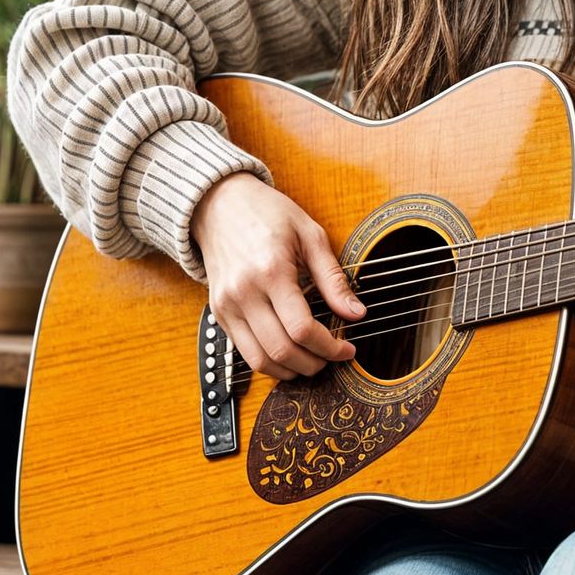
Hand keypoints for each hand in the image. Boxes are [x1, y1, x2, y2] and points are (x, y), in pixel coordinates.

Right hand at [191, 171, 364, 382]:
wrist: (219, 204)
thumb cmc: (267, 214)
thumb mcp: (310, 236)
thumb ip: (333, 279)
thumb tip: (357, 313)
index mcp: (270, 272)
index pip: (302, 329)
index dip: (330, 347)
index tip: (347, 349)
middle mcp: (244, 293)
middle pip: (281, 350)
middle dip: (314, 364)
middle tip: (332, 358)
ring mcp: (226, 305)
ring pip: (259, 360)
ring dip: (290, 370)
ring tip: (312, 361)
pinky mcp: (218, 312)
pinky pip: (243, 352)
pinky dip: (268, 362)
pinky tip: (289, 353)